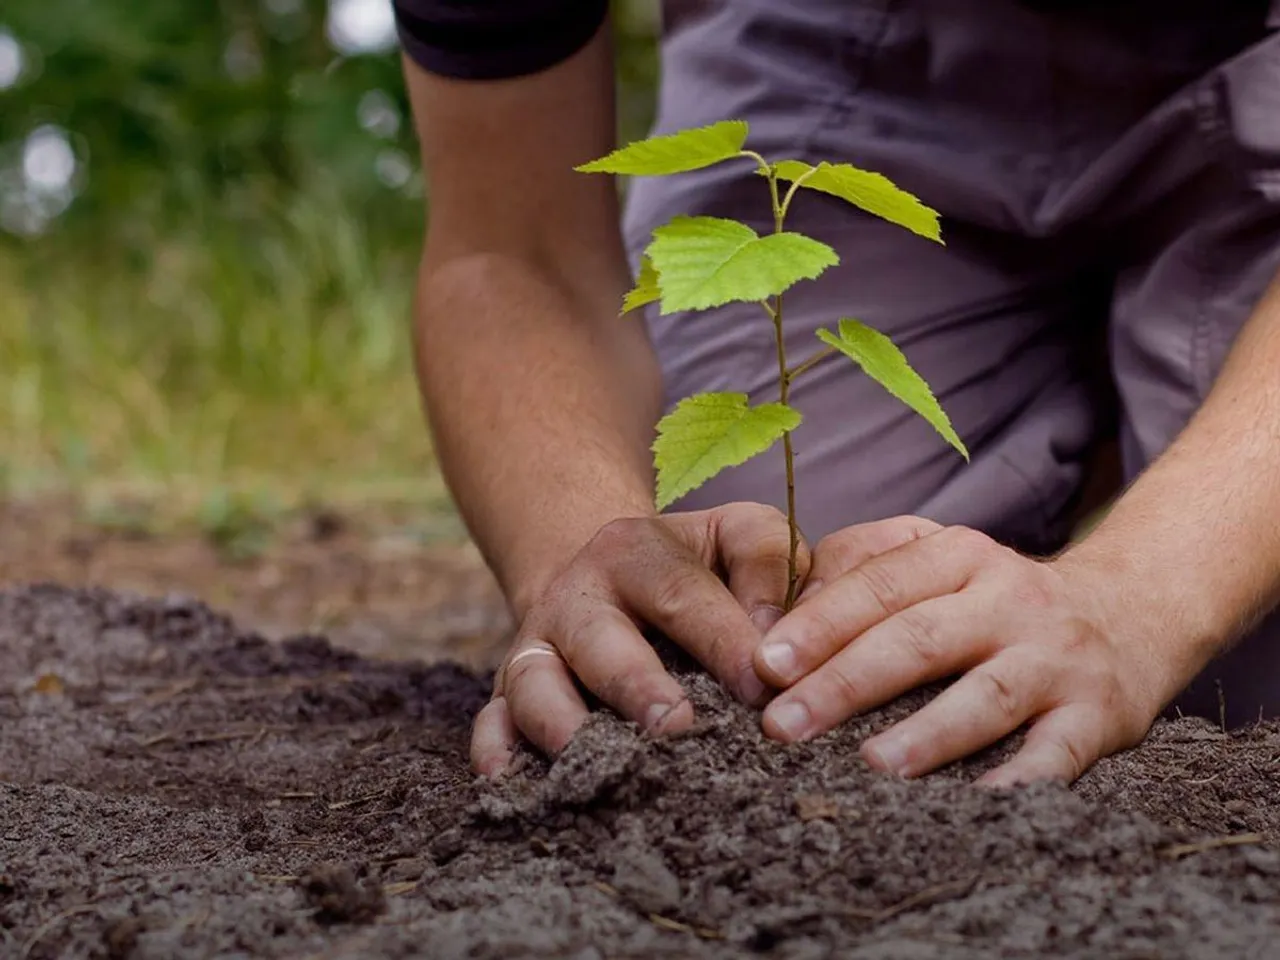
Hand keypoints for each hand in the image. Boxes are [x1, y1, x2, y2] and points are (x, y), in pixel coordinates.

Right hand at [471, 503, 808, 775]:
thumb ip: (767, 564)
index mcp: (635, 551)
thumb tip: (776, 641)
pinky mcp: (509, 691)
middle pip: (600, 640)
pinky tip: (511, 782)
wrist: (605, 573)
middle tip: (679, 727)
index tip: (764, 687)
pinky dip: (495, 750)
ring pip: (534, 683)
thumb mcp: (733, 535)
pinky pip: (490, 721)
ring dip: (564, 725)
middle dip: (637, 686)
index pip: (681, 593)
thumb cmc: (692, 566)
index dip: (722, 640)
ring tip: (606, 767)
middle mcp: (577, 596)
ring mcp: (537, 645)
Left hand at [753, 516, 1176, 785]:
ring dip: (927, 733)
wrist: (1130, 612)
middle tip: (783, 724)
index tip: (765, 664)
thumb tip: (781, 615)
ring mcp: (1055, 658)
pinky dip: (1020, 782)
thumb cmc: (996, 598)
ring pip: (986, 696)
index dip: (819, 624)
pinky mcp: (1098, 715)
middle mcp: (1009, 599)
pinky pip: (1057, 754)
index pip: (879, 586)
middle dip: (845, 683)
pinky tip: (976, 807)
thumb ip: (863, 570)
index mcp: (959, 556)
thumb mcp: (939, 559)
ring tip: (870, 765)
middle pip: (918, 638)